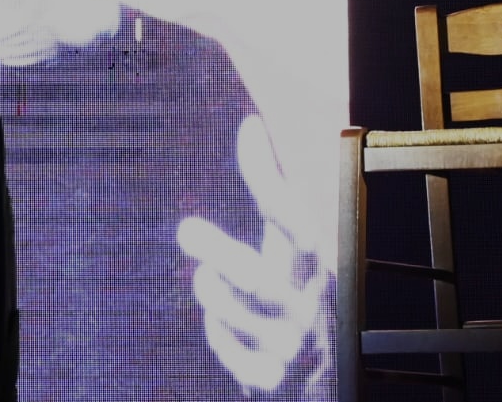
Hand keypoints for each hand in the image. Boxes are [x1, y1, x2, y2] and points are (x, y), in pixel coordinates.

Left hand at [176, 114, 324, 392]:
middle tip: (185, 229)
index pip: (297, 230)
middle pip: (259, 281)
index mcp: (312, 268)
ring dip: (210, 289)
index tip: (246, 142)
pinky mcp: (268, 379)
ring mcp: (287, 347)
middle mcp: (305, 308)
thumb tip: (251, 126)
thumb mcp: (289, 247)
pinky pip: (224, 348)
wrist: (316, 380)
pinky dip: (216, 331)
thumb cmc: (292, 290)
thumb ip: (271, 190)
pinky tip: (222, 323)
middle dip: (218, 252)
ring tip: (207, 278)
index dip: (271, 188)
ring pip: (232, 314)